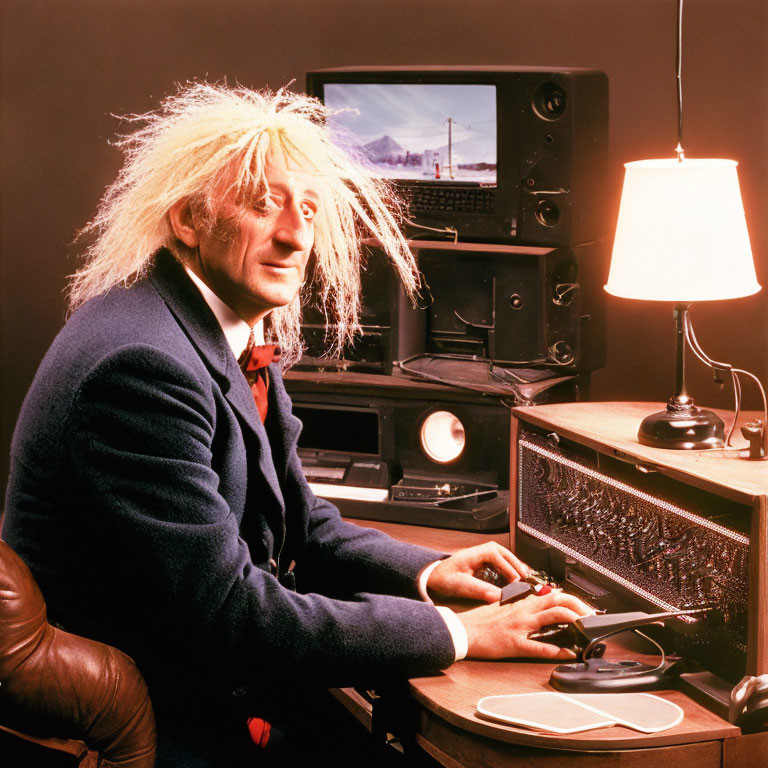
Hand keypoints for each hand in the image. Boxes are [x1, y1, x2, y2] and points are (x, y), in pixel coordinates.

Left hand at [427, 542, 530, 602]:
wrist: (436, 576)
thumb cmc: (445, 578)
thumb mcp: (460, 585)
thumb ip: (478, 590)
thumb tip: (497, 596)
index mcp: (476, 553)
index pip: (498, 557)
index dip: (509, 569)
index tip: (516, 582)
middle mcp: (484, 551)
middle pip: (506, 556)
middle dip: (518, 567)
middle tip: (527, 581)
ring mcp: (487, 556)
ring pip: (507, 559)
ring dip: (517, 569)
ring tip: (527, 582)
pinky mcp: (488, 563)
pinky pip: (504, 565)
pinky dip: (512, 572)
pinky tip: (518, 582)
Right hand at [458, 590, 593, 660]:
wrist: (462, 630)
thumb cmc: (480, 621)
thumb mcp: (502, 606)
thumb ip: (521, 605)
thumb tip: (537, 604)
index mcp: (521, 603)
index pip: (553, 595)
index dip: (573, 600)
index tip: (584, 608)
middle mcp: (524, 611)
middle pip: (559, 601)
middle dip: (580, 608)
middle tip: (592, 617)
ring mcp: (520, 627)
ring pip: (554, 617)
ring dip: (575, 622)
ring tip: (587, 630)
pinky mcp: (514, 643)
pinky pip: (539, 647)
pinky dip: (558, 650)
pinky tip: (569, 654)